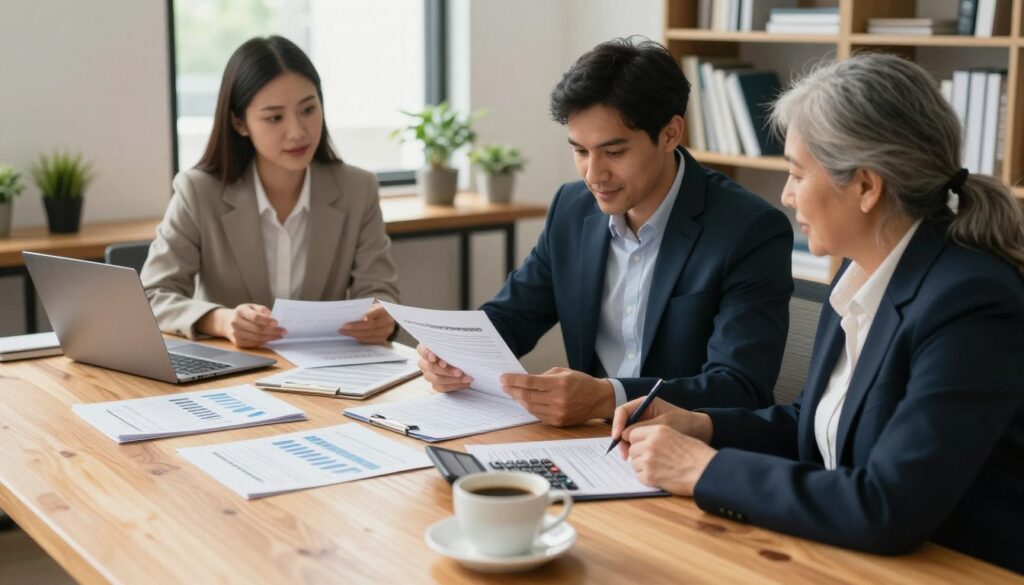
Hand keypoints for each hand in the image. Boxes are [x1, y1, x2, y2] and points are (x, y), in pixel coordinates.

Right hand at [199, 304, 284, 347]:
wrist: (228, 322)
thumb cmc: (245, 313)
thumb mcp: (252, 307)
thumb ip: (263, 311)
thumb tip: (274, 317)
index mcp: (240, 311)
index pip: (255, 317)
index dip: (267, 321)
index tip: (277, 323)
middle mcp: (236, 322)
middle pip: (257, 329)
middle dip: (273, 331)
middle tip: (283, 332)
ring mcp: (235, 333)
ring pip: (256, 338)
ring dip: (270, 338)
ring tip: (279, 336)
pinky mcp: (237, 342)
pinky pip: (253, 344)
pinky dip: (264, 342)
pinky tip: (270, 339)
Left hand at [339, 303, 394, 344]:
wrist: (391, 320)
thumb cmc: (378, 312)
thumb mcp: (374, 307)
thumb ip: (366, 310)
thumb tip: (350, 315)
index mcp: (385, 311)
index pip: (377, 312)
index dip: (370, 315)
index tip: (362, 318)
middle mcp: (388, 322)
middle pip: (370, 326)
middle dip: (355, 327)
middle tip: (343, 328)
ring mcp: (387, 332)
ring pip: (368, 335)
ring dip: (354, 334)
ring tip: (343, 332)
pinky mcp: (383, 340)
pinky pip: (369, 340)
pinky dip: (359, 338)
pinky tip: (351, 335)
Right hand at [417, 344, 471, 391]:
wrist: (463, 362)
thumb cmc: (456, 350)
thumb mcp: (454, 346)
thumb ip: (451, 346)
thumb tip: (457, 347)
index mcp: (426, 349)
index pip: (422, 350)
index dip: (427, 354)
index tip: (434, 358)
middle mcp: (425, 362)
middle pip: (431, 367)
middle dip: (446, 370)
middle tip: (459, 372)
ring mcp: (428, 374)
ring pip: (436, 379)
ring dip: (453, 379)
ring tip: (466, 378)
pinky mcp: (435, 385)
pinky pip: (442, 387)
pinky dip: (455, 385)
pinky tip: (464, 383)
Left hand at [500, 368, 615, 426]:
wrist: (598, 399)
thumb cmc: (581, 383)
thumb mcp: (563, 372)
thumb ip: (543, 376)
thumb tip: (524, 380)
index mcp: (559, 383)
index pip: (529, 382)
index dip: (513, 380)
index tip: (503, 377)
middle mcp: (558, 399)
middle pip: (527, 396)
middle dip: (512, 390)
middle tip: (504, 385)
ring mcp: (558, 413)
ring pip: (530, 407)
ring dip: (519, 400)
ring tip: (512, 393)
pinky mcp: (558, 422)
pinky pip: (537, 415)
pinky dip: (529, 408)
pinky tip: (525, 401)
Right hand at [611, 397, 712, 457]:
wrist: (701, 431)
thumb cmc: (684, 423)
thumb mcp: (663, 425)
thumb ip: (643, 428)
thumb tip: (623, 434)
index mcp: (644, 404)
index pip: (623, 411)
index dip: (617, 423)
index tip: (617, 437)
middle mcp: (641, 413)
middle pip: (622, 424)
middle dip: (620, 438)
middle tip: (623, 454)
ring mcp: (644, 424)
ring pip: (627, 434)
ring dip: (626, 445)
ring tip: (629, 458)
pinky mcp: (647, 435)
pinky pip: (635, 441)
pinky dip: (634, 449)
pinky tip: (636, 458)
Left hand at [623, 424, 716, 495]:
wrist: (704, 471)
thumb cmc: (695, 454)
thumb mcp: (675, 435)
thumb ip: (656, 436)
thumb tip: (639, 442)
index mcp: (658, 431)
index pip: (633, 433)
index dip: (636, 441)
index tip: (641, 445)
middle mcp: (651, 444)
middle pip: (632, 449)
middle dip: (639, 454)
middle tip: (652, 459)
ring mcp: (648, 460)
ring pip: (633, 463)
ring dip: (642, 466)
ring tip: (658, 467)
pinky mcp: (649, 476)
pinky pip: (638, 475)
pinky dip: (645, 477)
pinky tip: (659, 475)